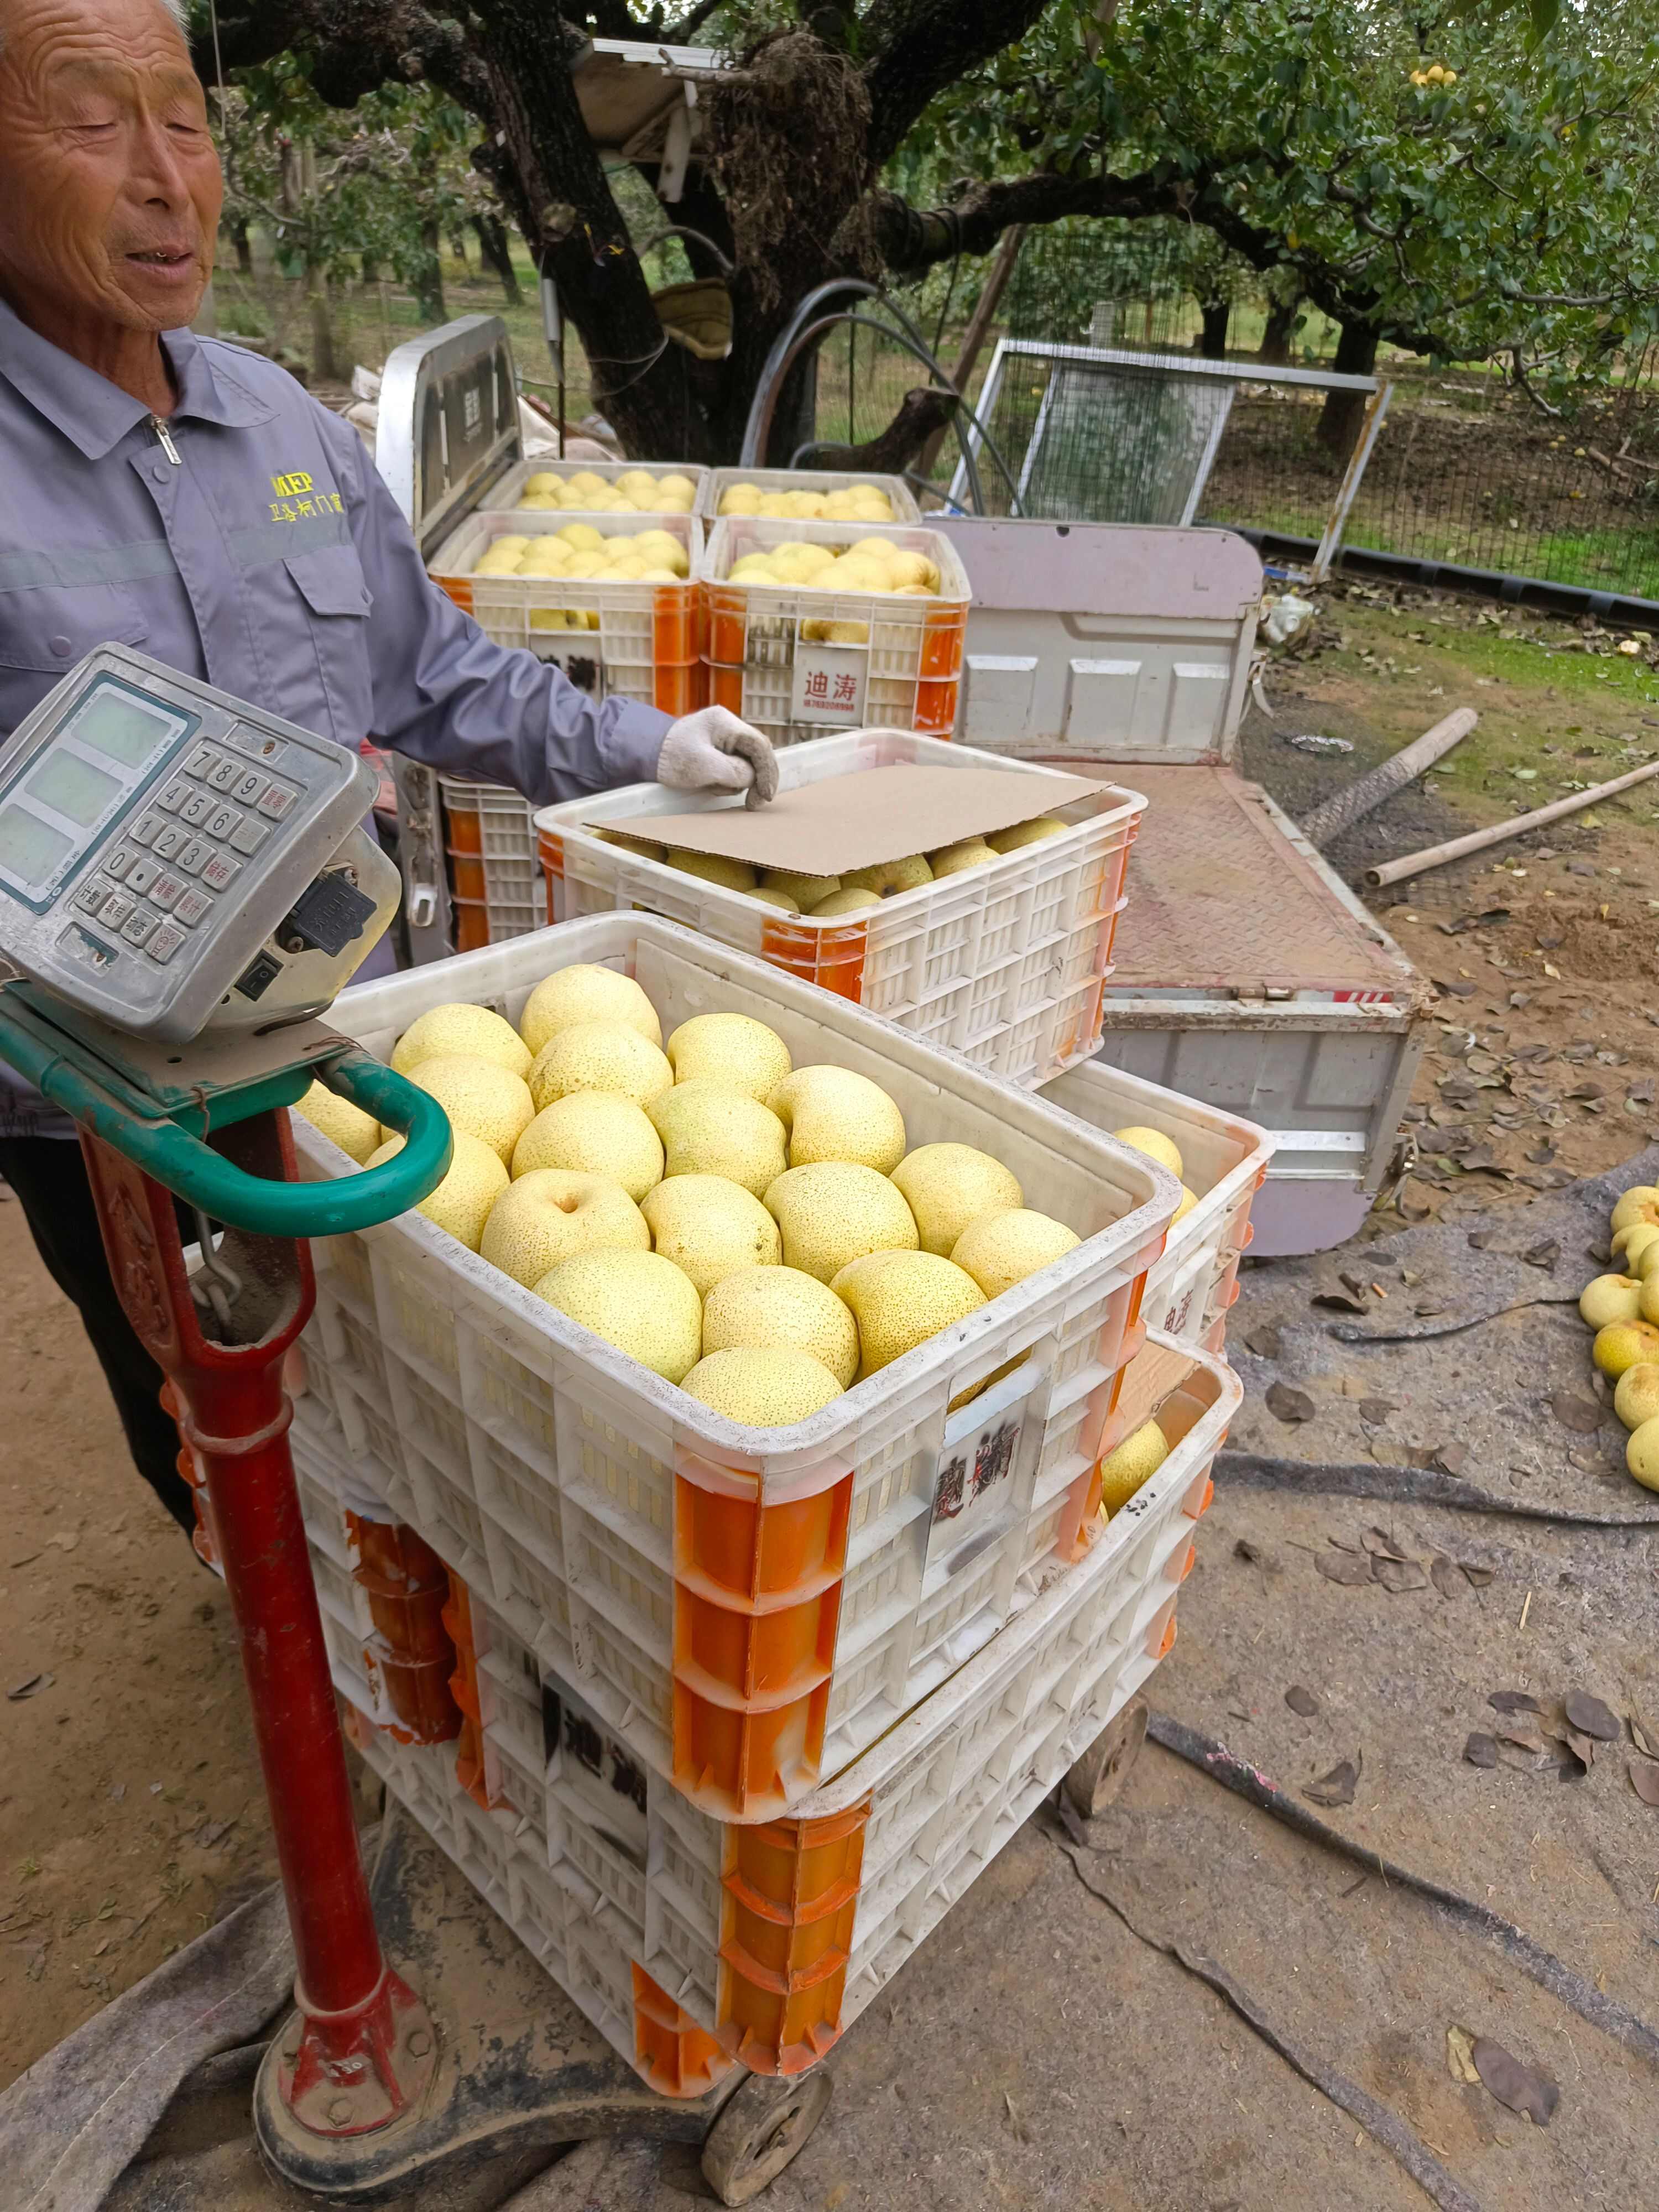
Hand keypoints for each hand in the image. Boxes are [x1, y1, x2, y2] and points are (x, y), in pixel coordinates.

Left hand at [656, 706, 778, 810]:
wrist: (642, 756)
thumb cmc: (668, 757)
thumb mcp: (704, 766)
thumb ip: (735, 771)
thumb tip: (751, 778)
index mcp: (725, 723)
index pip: (759, 745)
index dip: (768, 771)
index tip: (765, 795)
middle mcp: (727, 728)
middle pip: (756, 755)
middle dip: (757, 779)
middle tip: (754, 803)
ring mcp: (722, 740)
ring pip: (746, 764)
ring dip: (736, 782)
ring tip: (714, 787)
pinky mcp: (716, 752)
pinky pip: (733, 769)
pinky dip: (727, 782)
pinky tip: (710, 786)